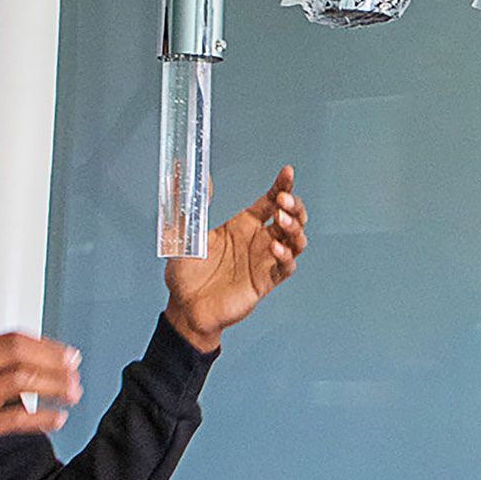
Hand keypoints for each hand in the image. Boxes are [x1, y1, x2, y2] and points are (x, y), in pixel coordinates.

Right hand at [0, 333, 82, 479]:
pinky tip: (56, 419)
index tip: (66, 355)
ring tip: (72, 394)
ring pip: (21, 379)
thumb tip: (37, 363)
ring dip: (54, 386)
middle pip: (18, 353)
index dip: (45, 346)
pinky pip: (17, 417)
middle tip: (74, 372)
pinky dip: (42, 417)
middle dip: (53, 361)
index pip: (10, 339)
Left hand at [164, 165, 307, 352]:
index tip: (287, 172)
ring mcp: (264, 260)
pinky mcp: (265, 281)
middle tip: (284, 200)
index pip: (270, 200)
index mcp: (243, 224)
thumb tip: (189, 176)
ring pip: (296, 240)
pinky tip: (275, 248)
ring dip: (294, 227)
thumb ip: (191, 205)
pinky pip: (285, 267)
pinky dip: (286, 256)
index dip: (282, 185)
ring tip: (281, 221)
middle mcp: (257, 240)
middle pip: (290, 216)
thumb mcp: (184, 233)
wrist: (185, 307)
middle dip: (293, 205)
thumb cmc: (186, 273)